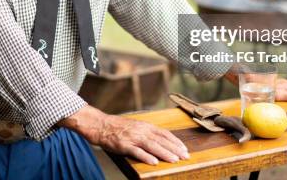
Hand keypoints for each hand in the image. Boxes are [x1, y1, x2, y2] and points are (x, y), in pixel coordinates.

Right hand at [59, 105, 188, 164]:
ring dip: (164, 153)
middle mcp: (141, 130)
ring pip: (152, 146)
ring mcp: (133, 137)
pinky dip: (146, 156)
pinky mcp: (124, 144)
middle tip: (185, 156)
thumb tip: (161, 140)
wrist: (101, 125)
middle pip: (161, 140)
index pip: (164, 134)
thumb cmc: (118, 127)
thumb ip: (147, 132)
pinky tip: (154, 162)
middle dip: (174, 149)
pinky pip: (137, 151)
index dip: (175, 141)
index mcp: (145, 126)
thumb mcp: (136, 126)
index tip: (184, 149)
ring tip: (174, 160)